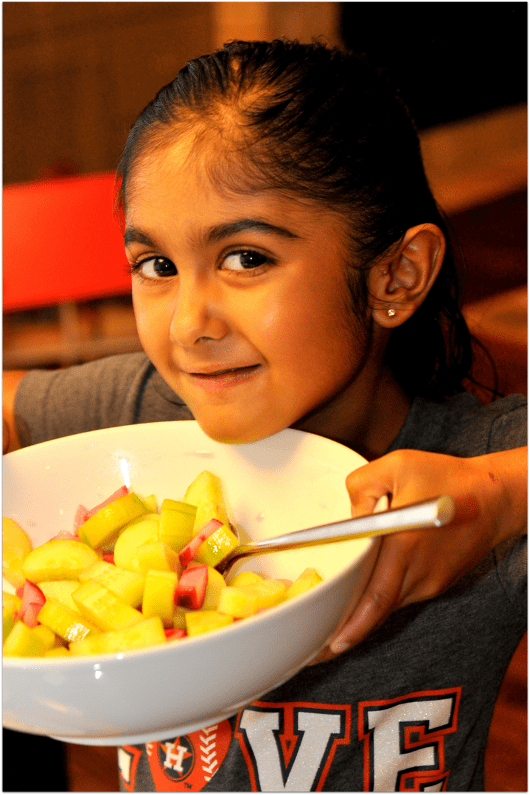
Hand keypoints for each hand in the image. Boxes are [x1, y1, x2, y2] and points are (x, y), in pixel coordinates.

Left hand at [313, 447, 526, 662]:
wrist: (495, 498)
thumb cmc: (448, 479)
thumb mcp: (398, 464)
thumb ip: (362, 484)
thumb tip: (350, 516)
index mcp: (404, 543)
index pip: (374, 596)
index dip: (352, 624)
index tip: (330, 641)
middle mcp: (419, 570)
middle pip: (377, 611)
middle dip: (348, 633)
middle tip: (318, 650)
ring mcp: (430, 581)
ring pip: (389, 606)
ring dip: (362, 619)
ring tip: (332, 630)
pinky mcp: (437, 583)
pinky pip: (402, 596)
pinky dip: (381, 603)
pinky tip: (362, 604)